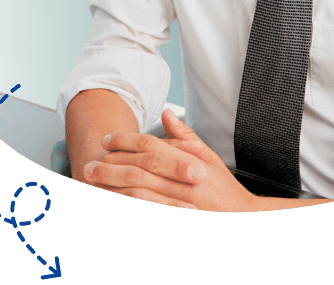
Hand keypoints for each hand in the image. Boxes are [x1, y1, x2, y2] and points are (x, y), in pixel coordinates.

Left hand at [83, 110, 259, 211]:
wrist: (243, 220)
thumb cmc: (223, 188)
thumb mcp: (208, 157)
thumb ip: (185, 136)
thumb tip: (166, 114)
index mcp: (191, 163)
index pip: (152, 147)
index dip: (126, 141)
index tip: (107, 141)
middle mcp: (185, 183)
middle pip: (140, 170)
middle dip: (112, 166)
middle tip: (90, 164)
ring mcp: (181, 205)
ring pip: (139, 194)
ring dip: (113, 189)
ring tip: (93, 185)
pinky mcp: (177, 221)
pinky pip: (147, 214)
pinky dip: (127, 209)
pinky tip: (111, 205)